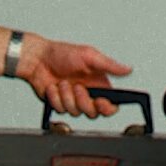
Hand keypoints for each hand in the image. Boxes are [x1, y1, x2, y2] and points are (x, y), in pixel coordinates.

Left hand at [17, 36, 132, 119]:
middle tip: (77, 87)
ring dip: (67, 96)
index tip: (101, 102)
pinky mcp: (59, 104)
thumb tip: (128, 69)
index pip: (110, 104)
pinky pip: (60, 109)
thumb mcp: (89, 56)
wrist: (37, 59)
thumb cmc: (61, 53)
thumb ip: (109, 65)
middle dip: (83, 101)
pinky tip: (53, 86)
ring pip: (75, 112)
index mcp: (98, 84)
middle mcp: (87, 94)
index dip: (107, 108)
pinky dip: (55, 97)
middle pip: (93, 112)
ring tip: (62, 82)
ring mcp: (72, 101)